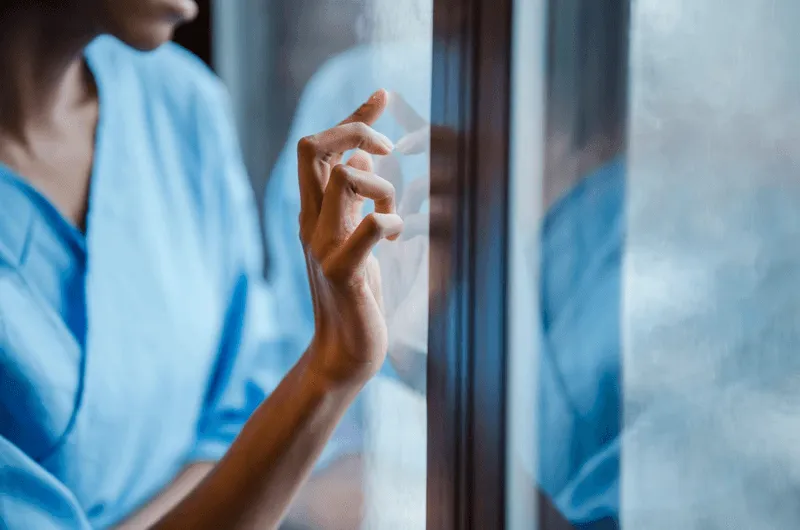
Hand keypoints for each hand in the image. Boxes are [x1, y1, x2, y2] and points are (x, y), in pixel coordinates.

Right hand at [298, 89, 403, 386]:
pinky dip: (390, 221)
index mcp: (314, 212)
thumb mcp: (352, 239)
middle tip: (388, 147)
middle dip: (354, 130)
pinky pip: (367, 228)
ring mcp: (323, 246)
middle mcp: (311, 222)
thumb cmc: (354, 295)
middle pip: (313, 148)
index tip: (381, 96)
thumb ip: (353, 201)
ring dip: (380, 184)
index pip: (320, 149)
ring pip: (343, 179)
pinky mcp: (343, 272)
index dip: (352, 118)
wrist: (341, 354)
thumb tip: (362, 159)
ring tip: (394, 215)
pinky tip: (398, 237)